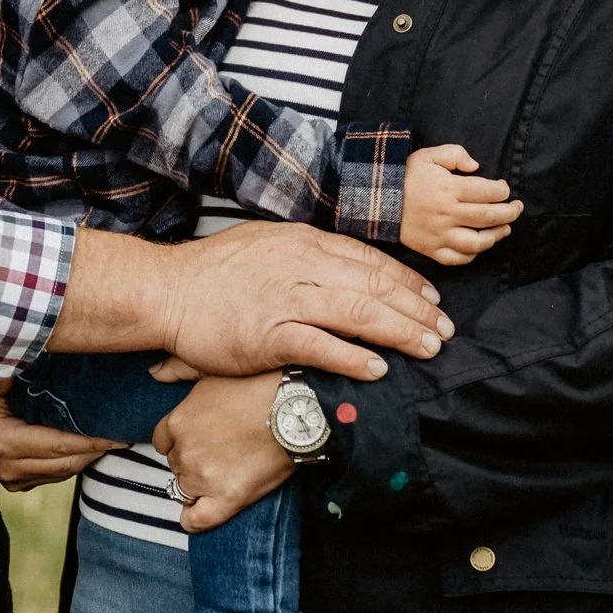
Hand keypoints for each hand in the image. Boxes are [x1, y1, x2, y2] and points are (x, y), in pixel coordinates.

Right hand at [0, 377, 119, 491]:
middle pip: (64, 464)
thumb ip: (6, 368)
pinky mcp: (14, 481)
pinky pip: (53, 475)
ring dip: (87, 458)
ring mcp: (8, 478)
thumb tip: (20, 362)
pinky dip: (73, 462)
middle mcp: (4, 467)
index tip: (119, 434)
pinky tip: (90, 447)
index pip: (59, 447)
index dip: (91, 442)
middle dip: (96, 451)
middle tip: (124, 437)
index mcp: (2, 442)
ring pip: (62, 473)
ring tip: (112, 440)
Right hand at [50, 221, 450, 381]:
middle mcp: (301, 266)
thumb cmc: (213, 272)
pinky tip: (379, 369)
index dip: (406, 280)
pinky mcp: (268, 335)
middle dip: (416, 308)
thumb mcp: (266, 243)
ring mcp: (285, 300)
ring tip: (429, 347)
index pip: (369, 259)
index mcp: (302, 242)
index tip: (432, 298)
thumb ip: (306, 253)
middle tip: (444, 330)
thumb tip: (343, 264)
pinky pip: (321, 346)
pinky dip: (353, 358)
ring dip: (401, 332)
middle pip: (374, 285)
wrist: (167, 291)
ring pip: (359, 313)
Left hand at [154, 372, 293, 532]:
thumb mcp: (211, 369)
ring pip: (185, 489)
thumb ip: (178, 370)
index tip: (195, 439)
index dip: (179, 441)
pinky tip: (200, 510)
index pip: (163, 441)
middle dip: (192, 458)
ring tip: (221, 473)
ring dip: (197, 484)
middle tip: (219, 450)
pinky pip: (196, 520)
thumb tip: (155, 371)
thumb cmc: (259, 384)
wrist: (295, 408)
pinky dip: (194, 519)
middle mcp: (186, 451)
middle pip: (176, 464)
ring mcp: (204, 477)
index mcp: (178, 421)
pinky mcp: (227, 498)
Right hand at [398, 144, 522, 265]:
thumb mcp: (428, 155)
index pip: (488, 192)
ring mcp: (440, 235)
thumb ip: (455, 154)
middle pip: (489, 217)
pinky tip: (480, 245)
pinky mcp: (431, 250)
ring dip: (496, 236)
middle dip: (510, 212)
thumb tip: (476, 166)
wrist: (377, 198)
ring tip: (504, 229)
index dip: (503, 190)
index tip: (505, 188)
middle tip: (517, 208)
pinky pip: (458, 259)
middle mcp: (447, 214)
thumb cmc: (406, 175)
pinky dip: (473, 254)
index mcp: (449, 189)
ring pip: (477, 242)